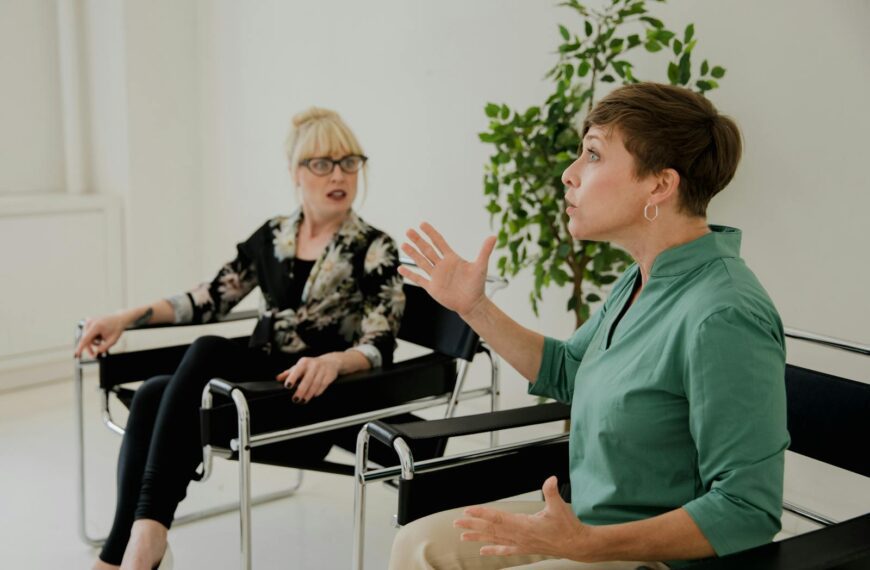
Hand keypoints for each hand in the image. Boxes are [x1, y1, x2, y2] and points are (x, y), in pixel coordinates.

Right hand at [74, 313, 126, 358]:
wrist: (118, 319)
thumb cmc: (116, 329)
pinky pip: (87, 333)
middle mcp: (90, 322)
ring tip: (101, 341)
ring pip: (86, 337)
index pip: (85, 339)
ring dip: (92, 341)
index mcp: (96, 326)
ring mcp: (88, 321)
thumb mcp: (112, 340)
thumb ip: (104, 348)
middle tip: (93, 355)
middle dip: (89, 347)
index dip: (80, 347)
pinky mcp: (88, 321)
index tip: (77, 354)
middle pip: (85, 339)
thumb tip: (96, 353)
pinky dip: (92, 336)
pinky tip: (99, 335)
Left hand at [276, 355, 340, 402]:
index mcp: (304, 362)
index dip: (292, 378)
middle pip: (307, 380)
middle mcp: (313, 366)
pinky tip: (313, 396)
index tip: (287, 386)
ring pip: (315, 385)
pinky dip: (317, 392)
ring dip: (308, 394)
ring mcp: (322, 371)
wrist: (330, 361)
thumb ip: (288, 373)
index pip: (297, 370)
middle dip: (301, 391)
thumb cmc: (311, 365)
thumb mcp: (299, 366)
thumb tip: (278, 378)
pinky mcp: (329, 376)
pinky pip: (322, 386)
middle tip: (295, 399)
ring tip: (303, 401)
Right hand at [398, 222, 495, 316]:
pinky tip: (400, 268)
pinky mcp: (432, 287)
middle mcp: (442, 265)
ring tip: (403, 244)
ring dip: (412, 253)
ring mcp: (436, 276)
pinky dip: (410, 273)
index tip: (423, 224)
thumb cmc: (477, 285)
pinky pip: (418, 279)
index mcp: (452, 258)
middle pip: (427, 250)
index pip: (439, 242)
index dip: (431, 233)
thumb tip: (493, 236)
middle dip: (418, 240)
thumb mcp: (481, 266)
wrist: (472, 304)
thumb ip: (484, 251)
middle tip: (409, 230)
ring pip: (421, 262)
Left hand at [453, 476, 593, 559]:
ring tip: (463, 536)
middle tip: (457, 523)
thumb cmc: (568, 527)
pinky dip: (493, 550)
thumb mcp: (559, 507)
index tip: (468, 511)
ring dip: (478, 537)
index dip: (482, 514)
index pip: (498, 518)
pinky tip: (483, 551)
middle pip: (491, 529)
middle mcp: (519, 536)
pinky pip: (505, 550)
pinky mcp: (525, 548)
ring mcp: (521, 544)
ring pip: (495, 540)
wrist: (576, 546)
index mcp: (525, 525)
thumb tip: (550, 479)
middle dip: (473, 525)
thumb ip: (552, 492)